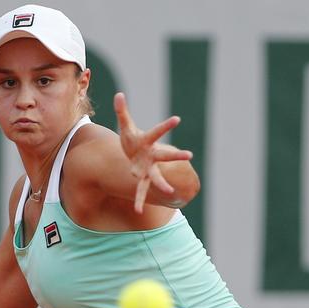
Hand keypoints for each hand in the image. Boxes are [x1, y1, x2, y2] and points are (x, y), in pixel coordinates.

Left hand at [114, 92, 192, 213]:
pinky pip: (141, 191)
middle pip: (165, 155)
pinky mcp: (141, 178)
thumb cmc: (132, 138)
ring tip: (170, 191)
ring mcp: (149, 168)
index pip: (158, 131)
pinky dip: (139, 200)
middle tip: (190, 155)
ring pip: (157, 177)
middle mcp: (152, 156)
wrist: (132, 153)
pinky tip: (138, 212)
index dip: (167, 125)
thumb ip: (122, 111)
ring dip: (163, 184)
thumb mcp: (125, 125)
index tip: (177, 119)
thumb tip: (118, 94)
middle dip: (176, 156)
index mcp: (148, 141)